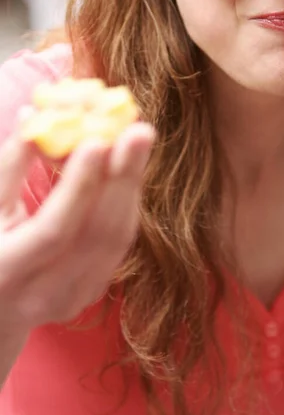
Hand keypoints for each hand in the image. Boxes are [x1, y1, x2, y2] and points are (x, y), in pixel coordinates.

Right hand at [0, 121, 154, 332]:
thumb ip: (7, 168)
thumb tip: (35, 116)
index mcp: (4, 272)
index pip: (54, 232)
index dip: (78, 187)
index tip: (99, 141)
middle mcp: (43, 294)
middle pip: (98, 235)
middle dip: (123, 178)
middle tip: (139, 131)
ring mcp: (73, 298)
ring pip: (117, 238)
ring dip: (130, 184)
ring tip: (137, 140)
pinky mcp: (91, 291)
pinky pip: (119, 242)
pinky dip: (126, 201)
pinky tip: (129, 168)